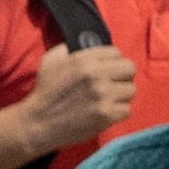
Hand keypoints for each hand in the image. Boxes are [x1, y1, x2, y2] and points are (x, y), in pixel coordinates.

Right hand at [21, 45, 139, 154]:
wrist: (37, 123)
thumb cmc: (44, 93)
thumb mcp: (50, 61)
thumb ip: (67, 49)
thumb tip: (82, 45)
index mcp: (84, 60)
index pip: (116, 53)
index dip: (112, 62)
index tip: (105, 71)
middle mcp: (96, 75)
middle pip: (129, 69)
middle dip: (122, 77)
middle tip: (112, 85)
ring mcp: (103, 96)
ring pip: (130, 90)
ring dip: (121, 96)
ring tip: (107, 100)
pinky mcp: (106, 115)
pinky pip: (126, 110)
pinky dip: (117, 113)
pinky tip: (105, 113)